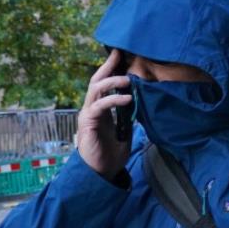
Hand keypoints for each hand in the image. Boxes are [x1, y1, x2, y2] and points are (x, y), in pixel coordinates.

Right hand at [77, 49, 132, 179]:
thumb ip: (128, 118)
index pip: (103, 84)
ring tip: (127, 80)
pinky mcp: (88, 123)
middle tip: (119, 54)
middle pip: (96, 81)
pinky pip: (99, 106)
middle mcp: (92, 109)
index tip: (121, 55)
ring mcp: (88, 115)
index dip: (110, 69)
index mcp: (100, 110)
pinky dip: (113, 100)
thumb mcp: (125, 132)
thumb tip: (140, 103)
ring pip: (95, 89)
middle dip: (108, 67)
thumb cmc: (111, 155)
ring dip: (111, 82)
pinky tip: (127, 99)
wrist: (101, 173)